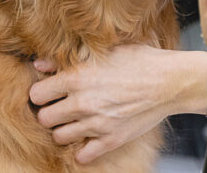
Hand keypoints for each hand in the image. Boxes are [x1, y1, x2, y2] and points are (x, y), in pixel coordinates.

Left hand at [29, 44, 181, 163]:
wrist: (170, 81)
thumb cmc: (140, 61)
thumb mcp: (103, 52)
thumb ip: (67, 60)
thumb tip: (40, 64)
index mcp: (77, 78)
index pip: (36, 94)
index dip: (41, 93)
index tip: (49, 92)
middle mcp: (82, 102)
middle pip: (44, 119)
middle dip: (50, 112)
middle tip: (61, 107)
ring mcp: (96, 124)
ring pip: (59, 137)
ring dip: (64, 129)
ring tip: (76, 120)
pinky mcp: (111, 139)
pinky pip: (83, 155)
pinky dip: (83, 149)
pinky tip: (89, 136)